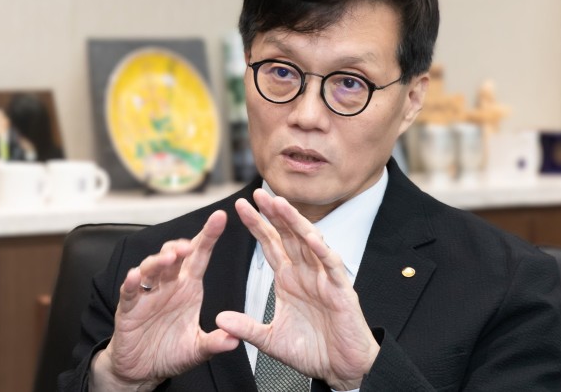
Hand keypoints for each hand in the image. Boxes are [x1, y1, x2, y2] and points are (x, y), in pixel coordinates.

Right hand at [91, 211, 239, 389]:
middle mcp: (168, 285)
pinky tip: (135, 276)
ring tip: (170, 258)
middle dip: (181, 246)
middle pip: (174, 256)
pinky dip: (131, 283)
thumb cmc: (170, 352)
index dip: (209, 236)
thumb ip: (215, 342)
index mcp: (188, 287)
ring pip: (151, 268)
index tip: (220, 217)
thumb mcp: (198, 349)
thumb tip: (234, 340)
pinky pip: (129, 292)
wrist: (142, 370)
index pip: (200, 256)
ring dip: (159, 261)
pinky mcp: (128, 309)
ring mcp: (147, 295)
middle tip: (191, 245)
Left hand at [216, 190, 379, 389]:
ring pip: (309, 242)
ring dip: (296, 222)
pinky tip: (310, 237)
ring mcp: (324, 278)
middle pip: (288, 235)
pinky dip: (322, 251)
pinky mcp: (341, 290)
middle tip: (258, 192)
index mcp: (289, 279)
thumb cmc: (312, 350)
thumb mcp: (271, 340)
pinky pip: (331, 266)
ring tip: (281, 204)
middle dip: (274, 213)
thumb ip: (246, 328)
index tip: (239, 206)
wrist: (341, 368)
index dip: (256, 224)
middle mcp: (305, 273)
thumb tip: (219, 319)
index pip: (270, 244)